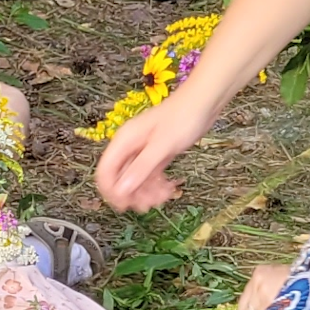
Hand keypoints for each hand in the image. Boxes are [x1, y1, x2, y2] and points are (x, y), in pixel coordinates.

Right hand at [92, 91, 208, 214]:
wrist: (204, 103)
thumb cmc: (182, 119)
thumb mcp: (161, 146)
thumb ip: (141, 168)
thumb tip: (121, 190)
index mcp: (124, 141)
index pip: (105, 171)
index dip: (111, 190)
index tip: (124, 206)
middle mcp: (129, 147)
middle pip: (120, 178)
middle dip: (133, 194)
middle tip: (149, 205)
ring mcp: (143, 151)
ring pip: (136, 180)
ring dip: (147, 192)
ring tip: (164, 197)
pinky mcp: (156, 155)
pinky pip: (149, 176)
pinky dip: (157, 185)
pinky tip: (169, 189)